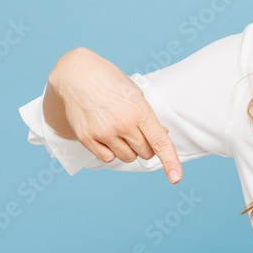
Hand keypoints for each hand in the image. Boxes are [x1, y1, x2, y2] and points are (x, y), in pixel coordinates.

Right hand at [47, 47, 182, 183]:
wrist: (77, 74)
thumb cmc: (110, 82)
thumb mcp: (136, 95)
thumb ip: (149, 118)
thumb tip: (162, 136)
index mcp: (139, 111)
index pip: (160, 142)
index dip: (170, 162)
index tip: (176, 178)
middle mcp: (123, 124)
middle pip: (145, 153)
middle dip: (146, 147)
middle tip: (137, 132)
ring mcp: (104, 132)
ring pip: (128, 157)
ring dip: (129, 150)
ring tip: (120, 131)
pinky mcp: (87, 137)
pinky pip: (107, 158)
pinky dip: (111, 152)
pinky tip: (107, 136)